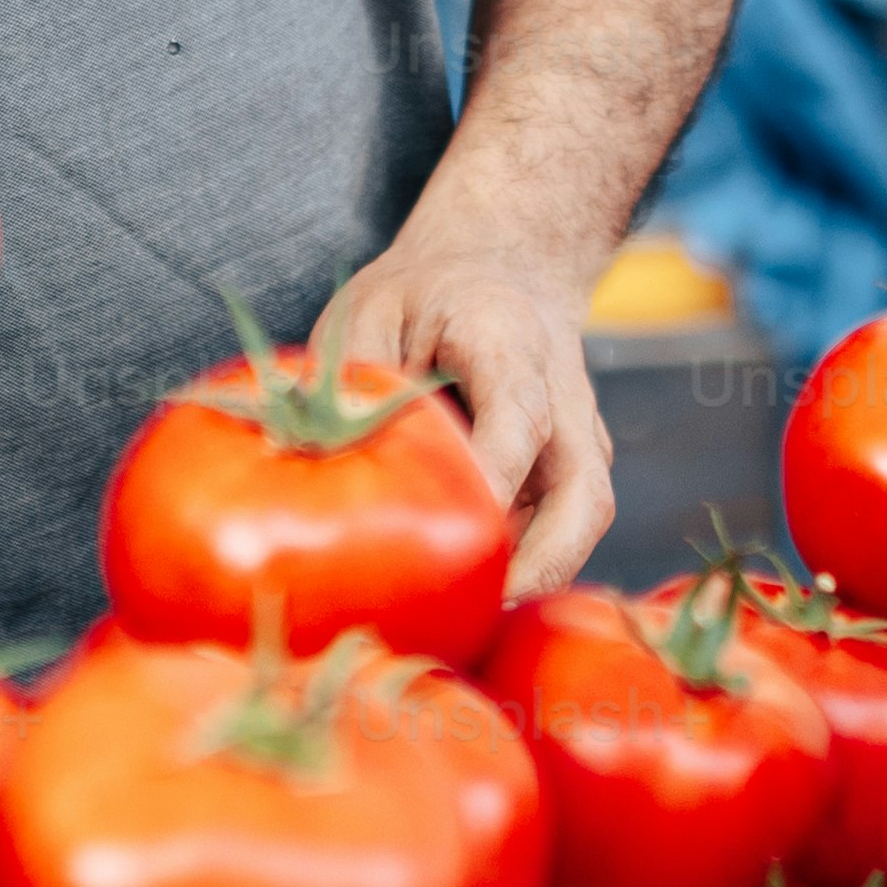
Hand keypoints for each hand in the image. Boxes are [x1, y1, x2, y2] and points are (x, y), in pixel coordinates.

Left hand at [319, 232, 616, 597]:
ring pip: (585, 522)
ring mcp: (580, 437)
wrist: (504, 264)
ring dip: (537, 578)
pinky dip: (529, 568)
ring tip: (467, 623)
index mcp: (511, 344)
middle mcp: (564, 397)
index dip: (491, 483)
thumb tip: (301, 457)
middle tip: (475, 615)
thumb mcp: (370, 310)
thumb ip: (348, 379)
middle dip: (539, 566)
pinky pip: (565, 527)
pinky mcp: (572, 468)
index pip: (518, 422)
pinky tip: (469, 599)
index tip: (447, 531)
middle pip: (584, 497)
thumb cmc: (424, 293)